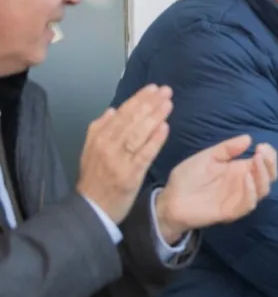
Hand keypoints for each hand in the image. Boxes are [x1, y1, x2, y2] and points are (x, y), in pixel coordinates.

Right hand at [77, 85, 172, 222]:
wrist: (91, 209)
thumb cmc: (95, 179)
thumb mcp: (90, 150)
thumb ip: (100, 129)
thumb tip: (113, 110)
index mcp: (99, 137)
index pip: (122, 113)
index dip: (138, 99)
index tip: (153, 88)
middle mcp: (108, 145)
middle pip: (131, 120)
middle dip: (150, 103)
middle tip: (166, 90)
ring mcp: (119, 160)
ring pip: (138, 133)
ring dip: (154, 116)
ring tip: (168, 104)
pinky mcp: (130, 175)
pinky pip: (144, 154)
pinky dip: (154, 140)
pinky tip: (165, 128)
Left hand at [155, 135, 277, 244]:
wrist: (170, 199)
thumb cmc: (188, 178)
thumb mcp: (207, 157)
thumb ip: (226, 149)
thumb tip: (248, 138)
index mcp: (239, 170)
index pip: (264, 163)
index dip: (269, 154)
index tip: (261, 145)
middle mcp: (243, 184)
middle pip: (269, 177)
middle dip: (270, 163)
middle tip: (262, 152)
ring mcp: (239, 198)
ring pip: (263, 190)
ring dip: (263, 175)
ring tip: (256, 160)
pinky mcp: (231, 211)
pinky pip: (248, 204)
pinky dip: (251, 191)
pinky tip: (246, 177)